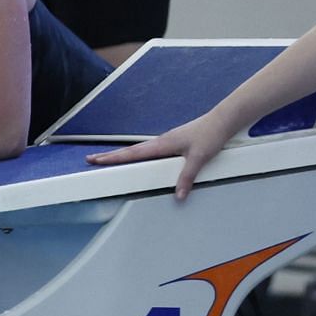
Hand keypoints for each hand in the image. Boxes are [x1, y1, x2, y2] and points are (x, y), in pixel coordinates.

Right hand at [85, 108, 236, 200]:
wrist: (222, 121)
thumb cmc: (210, 135)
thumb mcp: (199, 158)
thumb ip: (187, 177)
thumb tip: (178, 195)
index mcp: (162, 144)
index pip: (132, 153)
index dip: (113, 158)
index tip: (95, 160)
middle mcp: (161, 141)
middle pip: (130, 151)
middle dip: (111, 156)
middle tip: (92, 160)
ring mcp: (167, 141)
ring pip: (140, 150)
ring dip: (124, 155)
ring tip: (111, 161)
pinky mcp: (174, 143)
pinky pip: (151, 151)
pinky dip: (139, 155)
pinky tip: (140, 160)